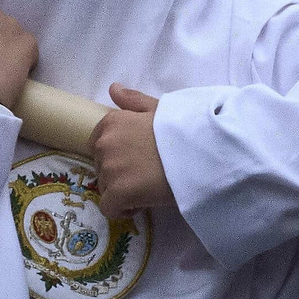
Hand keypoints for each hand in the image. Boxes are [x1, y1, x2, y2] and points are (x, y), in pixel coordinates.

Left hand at [91, 84, 172, 218]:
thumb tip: (113, 88)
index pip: (97, 146)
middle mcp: (104, 144)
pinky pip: (109, 208)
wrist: (201, 153)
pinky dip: (123, 209)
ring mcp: (109, 169)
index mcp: (112, 122)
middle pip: (101, 168)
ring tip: (148, 187)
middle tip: (146, 174)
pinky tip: (143, 202)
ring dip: (122, 192)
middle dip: (119, 174)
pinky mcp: (117, 192)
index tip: (138, 159)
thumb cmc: (183, 130)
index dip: (117, 155)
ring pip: (105, 189)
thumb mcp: (158, 109)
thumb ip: (133, 101)